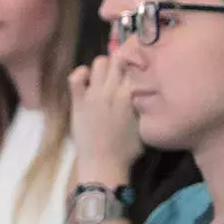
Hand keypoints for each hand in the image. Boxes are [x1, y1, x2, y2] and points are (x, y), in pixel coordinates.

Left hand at [69, 55, 143, 178]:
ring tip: (108, 77)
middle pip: (119, 59)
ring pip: (100, 62)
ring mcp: (93, 93)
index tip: (141, 66)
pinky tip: (88, 79)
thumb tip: (147, 87)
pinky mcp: (78, 100)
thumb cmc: (128, 149)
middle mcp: (113, 89)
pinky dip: (82, 73)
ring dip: (105, 66)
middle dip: (123, 60)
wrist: (103, 164)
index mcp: (132, 95)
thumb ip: (144, 103)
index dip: (139, 63)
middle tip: (125, 70)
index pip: (136, 66)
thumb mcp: (144, 124)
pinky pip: (76, 77)